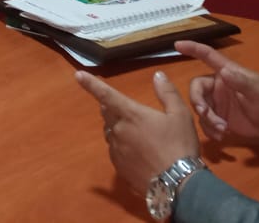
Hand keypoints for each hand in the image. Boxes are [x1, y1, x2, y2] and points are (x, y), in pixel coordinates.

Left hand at [75, 69, 200, 193]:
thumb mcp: (180, 115)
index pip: (107, 95)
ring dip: (118, 127)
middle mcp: (118, 130)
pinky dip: (122, 146)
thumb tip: (157, 75)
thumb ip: (167, 93)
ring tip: (139, 134)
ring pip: (111, 132)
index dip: (91, 84)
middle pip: (107, 113)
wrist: (177, 184)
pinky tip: (139, 152)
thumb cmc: (179, 145)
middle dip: (112, 107)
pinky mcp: (118, 167)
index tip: (77, 75)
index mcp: (131, 114)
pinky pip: (114, 150)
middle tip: (130, 111)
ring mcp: (116, 150)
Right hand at [175, 40, 258, 143]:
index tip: (177, 45)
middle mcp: (218, 86)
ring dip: (207, 120)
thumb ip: (242, 82)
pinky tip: (223, 135)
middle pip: (196, 89)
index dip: (193, 48)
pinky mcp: (217, 118)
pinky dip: (210, 130)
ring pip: (199, 108)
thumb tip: (223, 72)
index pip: (208, 56)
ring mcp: (217, 103)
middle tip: (207, 114)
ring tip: (223, 130)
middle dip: (199, 103)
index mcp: (227, 72)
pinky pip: (204, 122)